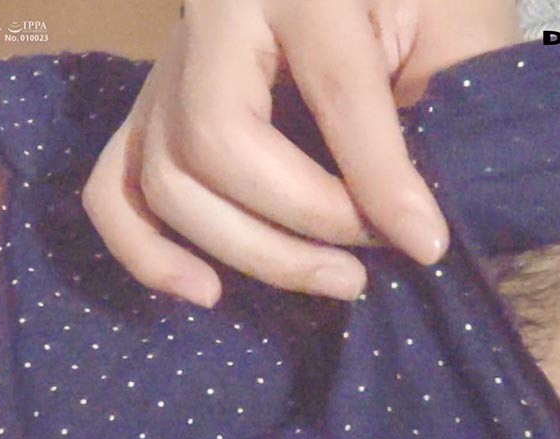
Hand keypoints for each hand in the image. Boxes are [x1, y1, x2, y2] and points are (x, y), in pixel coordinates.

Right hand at [83, 0, 454, 306]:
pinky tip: (205, 291)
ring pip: (165, 181)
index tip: (426, 245)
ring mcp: (166, 72)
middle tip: (367, 262)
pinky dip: (147, 252)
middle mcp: (211, 22)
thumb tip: (421, 225)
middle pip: (217, 144)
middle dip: (300, 225)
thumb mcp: (446, 20)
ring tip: (331, 282)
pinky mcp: (149, 113)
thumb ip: (446, 94)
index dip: (379, 180)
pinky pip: (113, 189)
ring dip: (248, 254)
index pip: (332, 90)